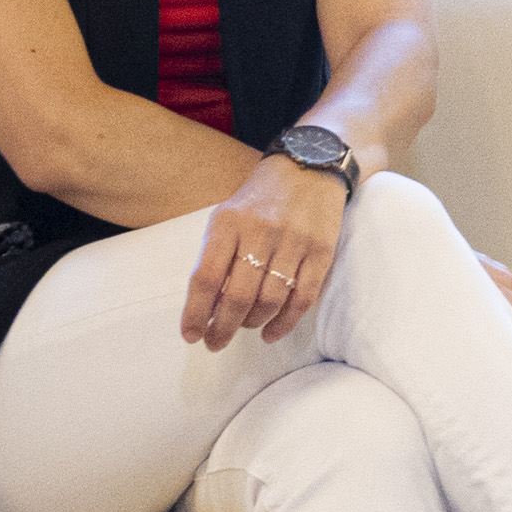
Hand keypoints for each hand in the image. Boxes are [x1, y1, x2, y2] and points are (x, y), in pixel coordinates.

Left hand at [185, 157, 347, 347]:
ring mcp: (294, 242)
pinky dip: (285, 322)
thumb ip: (216, 256)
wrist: (309, 167)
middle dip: (222, 327)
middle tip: (215, 343)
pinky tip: (271, 333)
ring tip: (243, 328)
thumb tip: (206, 306)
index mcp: (228, 223)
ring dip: (252, 323)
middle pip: (239, 295)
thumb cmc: (260, 200)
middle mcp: (261, 232)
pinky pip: (303, 298)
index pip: (207, 277)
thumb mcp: (228, 216)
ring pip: (270, 300)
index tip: (190, 335)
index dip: (195, 312)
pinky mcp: (321, 252)